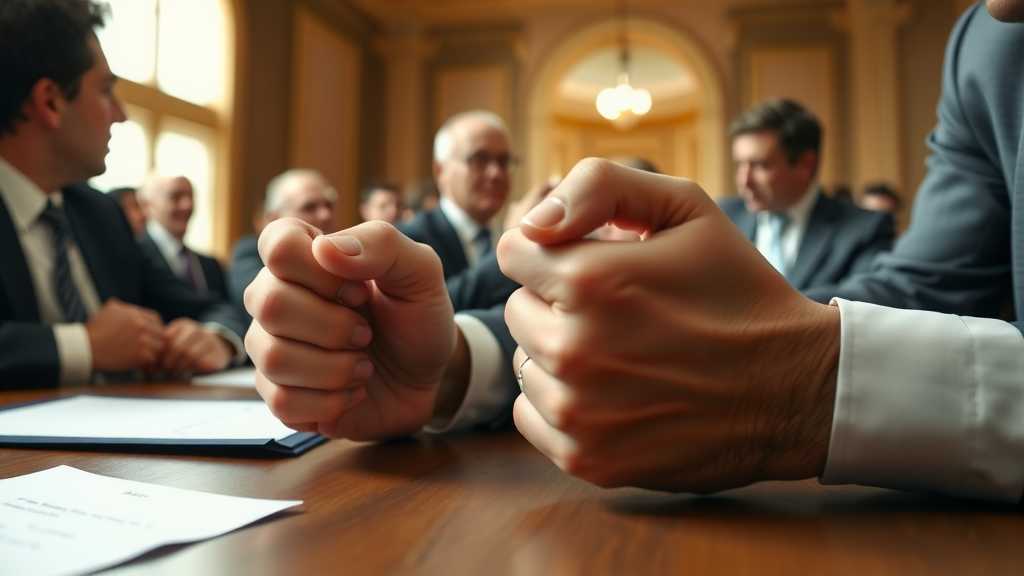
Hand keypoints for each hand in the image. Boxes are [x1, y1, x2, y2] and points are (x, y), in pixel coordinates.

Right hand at [86, 299, 164, 371]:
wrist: (84, 349)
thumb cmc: (93, 331)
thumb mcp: (107, 311)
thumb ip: (122, 308)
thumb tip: (128, 308)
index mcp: (134, 314)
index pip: (156, 319)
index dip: (156, 328)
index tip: (152, 336)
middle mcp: (141, 325)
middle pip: (161, 333)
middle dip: (157, 341)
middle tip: (152, 350)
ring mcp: (142, 340)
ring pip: (160, 347)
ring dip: (155, 353)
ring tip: (149, 359)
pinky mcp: (141, 355)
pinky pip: (153, 359)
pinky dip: (149, 364)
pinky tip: (144, 367)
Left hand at [158, 318, 232, 373]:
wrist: (217, 347)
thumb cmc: (188, 347)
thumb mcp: (175, 343)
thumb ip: (162, 350)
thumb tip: (146, 365)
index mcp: (182, 325)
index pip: (167, 339)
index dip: (160, 354)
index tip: (157, 364)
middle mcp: (197, 329)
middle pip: (178, 347)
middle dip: (170, 362)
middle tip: (166, 370)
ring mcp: (209, 340)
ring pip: (191, 354)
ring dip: (181, 367)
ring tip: (177, 372)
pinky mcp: (217, 353)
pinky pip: (203, 362)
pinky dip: (194, 369)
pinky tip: (190, 372)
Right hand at [244, 218, 455, 439]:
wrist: (430, 377)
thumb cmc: (417, 317)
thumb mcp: (420, 271)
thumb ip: (380, 245)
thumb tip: (323, 249)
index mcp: (304, 258)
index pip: (277, 245)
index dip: (321, 272)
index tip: (360, 290)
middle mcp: (275, 298)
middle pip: (269, 304)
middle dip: (333, 326)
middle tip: (367, 334)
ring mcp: (271, 348)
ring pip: (273, 358)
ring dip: (336, 368)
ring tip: (363, 365)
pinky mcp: (279, 396)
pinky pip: (282, 402)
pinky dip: (331, 402)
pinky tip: (352, 392)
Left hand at [497, 158, 839, 492]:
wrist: (795, 388)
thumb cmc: (737, 290)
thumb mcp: (687, 208)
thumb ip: (600, 186)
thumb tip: (533, 220)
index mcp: (590, 279)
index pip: (513, 252)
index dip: (552, 251)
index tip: (589, 263)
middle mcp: (573, 348)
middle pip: (517, 308)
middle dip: (556, 302)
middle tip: (618, 312)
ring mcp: (577, 411)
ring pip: (524, 362)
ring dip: (558, 353)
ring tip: (622, 354)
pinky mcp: (585, 458)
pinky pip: (529, 415)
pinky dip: (560, 403)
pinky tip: (611, 394)